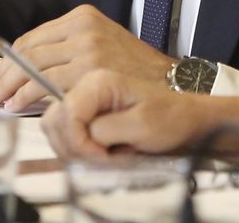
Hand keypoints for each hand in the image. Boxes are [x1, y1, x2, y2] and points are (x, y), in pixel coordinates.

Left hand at [0, 4, 174, 110]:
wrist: (168, 83)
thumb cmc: (135, 71)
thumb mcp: (103, 44)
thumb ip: (70, 49)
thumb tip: (28, 68)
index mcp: (83, 17)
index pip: (32, 38)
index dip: (9, 61)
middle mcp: (83, 28)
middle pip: (27, 50)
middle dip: (4, 75)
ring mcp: (86, 47)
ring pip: (32, 67)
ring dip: (11, 88)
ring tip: (4, 103)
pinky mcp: (89, 69)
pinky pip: (45, 84)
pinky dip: (27, 96)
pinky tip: (21, 105)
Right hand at [43, 69, 205, 158]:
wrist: (186, 116)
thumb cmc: (171, 118)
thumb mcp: (142, 126)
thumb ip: (103, 130)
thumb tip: (77, 137)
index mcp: (99, 81)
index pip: (64, 116)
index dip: (78, 144)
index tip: (102, 157)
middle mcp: (86, 82)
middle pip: (52, 121)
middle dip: (72, 147)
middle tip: (103, 158)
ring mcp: (84, 94)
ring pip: (53, 127)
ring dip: (74, 148)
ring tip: (106, 152)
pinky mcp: (85, 106)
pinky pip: (63, 129)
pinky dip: (76, 145)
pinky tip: (101, 147)